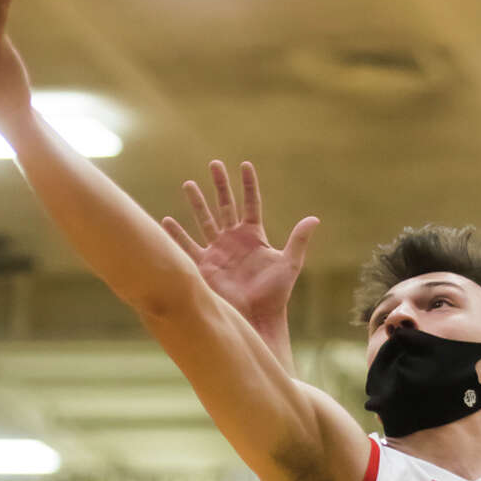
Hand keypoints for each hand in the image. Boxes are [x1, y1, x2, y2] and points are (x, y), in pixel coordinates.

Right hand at [162, 159, 317, 326]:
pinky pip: (188, 246)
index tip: (245, 165)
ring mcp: (218, 251)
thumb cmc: (275, 293)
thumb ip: (298, 240)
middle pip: (226, 205)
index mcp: (254, 236)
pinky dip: (177, 234)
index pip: (251, 204)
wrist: (257, 316)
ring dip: (197, 202)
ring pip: (205, 220)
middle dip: (220, 185)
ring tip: (189, 183)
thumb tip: (314, 219)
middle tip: (214, 163)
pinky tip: (166, 221)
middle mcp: (234, 240)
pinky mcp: (205, 265)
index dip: (248, 185)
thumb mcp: (289, 263)